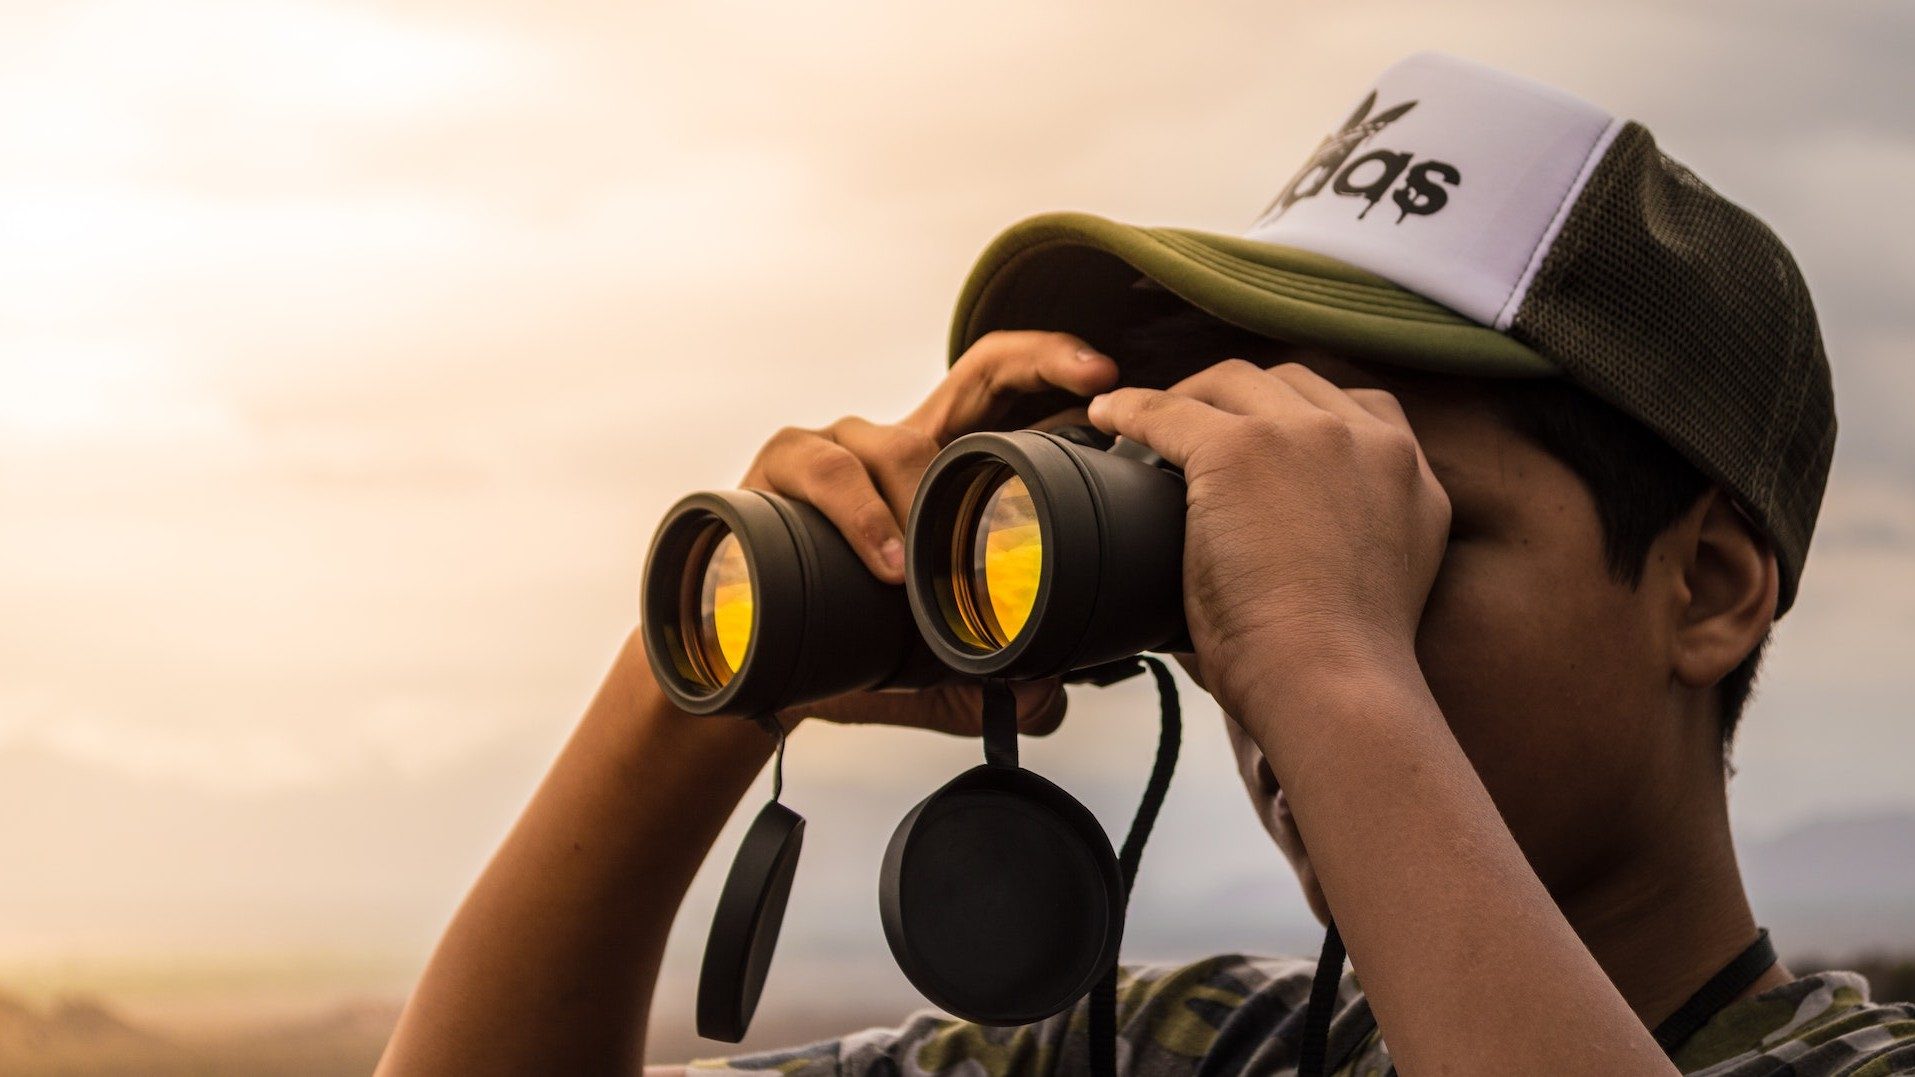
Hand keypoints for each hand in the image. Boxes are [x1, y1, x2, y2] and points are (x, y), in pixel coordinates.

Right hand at [734, 331, 1120, 735]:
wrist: (741, 664)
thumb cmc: (838, 642)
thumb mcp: (931, 666)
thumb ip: (994, 678)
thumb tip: (1051, 699)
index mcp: (940, 474)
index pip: (1008, 397)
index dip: (1059, 372)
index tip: (1111, 378)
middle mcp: (895, 445)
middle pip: (977, 372)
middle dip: (1041, 360)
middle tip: (1095, 380)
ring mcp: (839, 446)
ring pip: (896, 441)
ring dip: (922, 499)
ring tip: (928, 566)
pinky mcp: (780, 465)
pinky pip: (824, 470)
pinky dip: (861, 516)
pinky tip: (884, 563)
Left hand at [1086, 359, 1448, 727]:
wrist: (1332, 682)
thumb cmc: (1336, 667)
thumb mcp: (1374, 577)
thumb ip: (1345, 534)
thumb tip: (1276, 548)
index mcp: (1410, 474)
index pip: (1355, 407)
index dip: (1298, 413)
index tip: (1262, 435)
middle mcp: (1370, 440)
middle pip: (1290, 383)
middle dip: (1239, 398)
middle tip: (1193, 427)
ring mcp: (1307, 436)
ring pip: (1232, 383)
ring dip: (1189, 398)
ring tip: (1148, 426)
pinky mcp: (1241, 449)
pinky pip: (1168, 411)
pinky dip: (1130, 411)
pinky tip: (1106, 420)